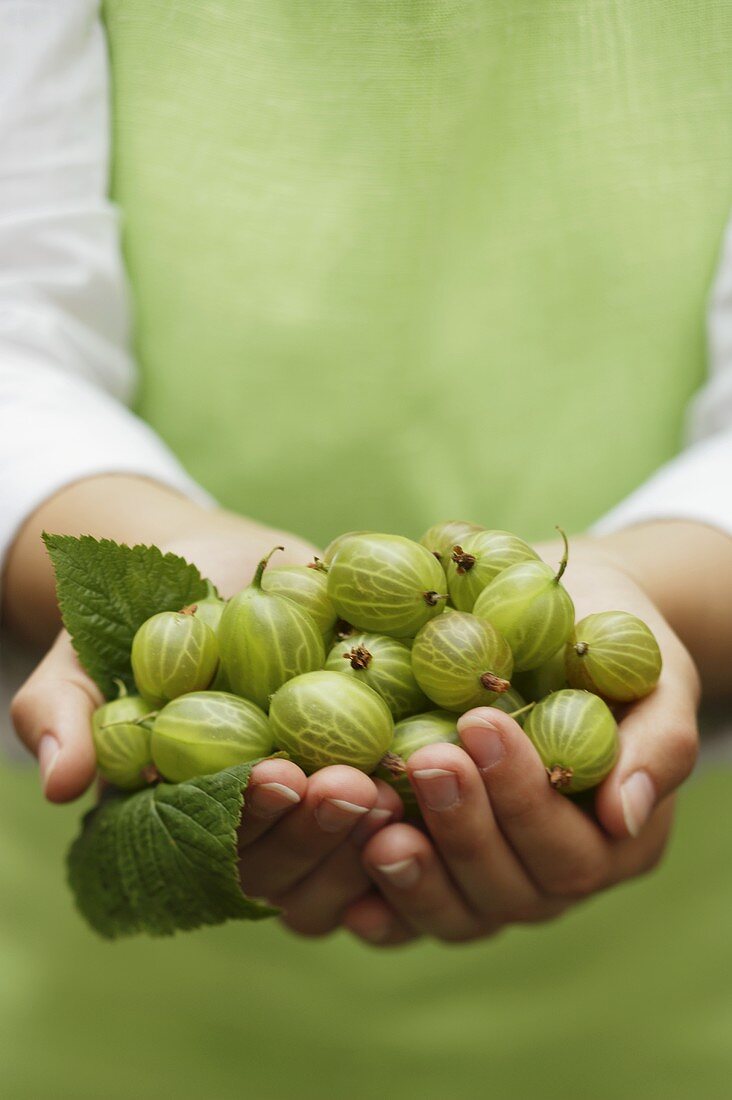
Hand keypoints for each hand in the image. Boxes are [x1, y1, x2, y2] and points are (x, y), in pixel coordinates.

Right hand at [8, 484, 397, 933]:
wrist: (223, 568)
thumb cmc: (146, 617)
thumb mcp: (90, 654)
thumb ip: (68, 714)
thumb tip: (62, 783)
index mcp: (202, 827)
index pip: (226, 848)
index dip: (253, 820)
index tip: (276, 776)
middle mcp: (271, 831)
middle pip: (300, 861)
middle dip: (326, 827)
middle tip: (354, 784)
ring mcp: (329, 801)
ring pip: (360, 847)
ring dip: (388, 814)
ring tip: (415, 769)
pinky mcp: (384, 759)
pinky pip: (414, 790)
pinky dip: (438, 780)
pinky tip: (464, 745)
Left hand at [343, 538, 699, 945]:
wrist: (555, 624)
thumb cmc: (611, 640)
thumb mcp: (651, 675)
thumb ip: (657, 744)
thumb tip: (622, 815)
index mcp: (612, 840)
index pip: (568, 848)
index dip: (522, 797)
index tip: (479, 723)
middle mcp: (551, 875)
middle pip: (508, 890)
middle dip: (464, 827)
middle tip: (425, 759)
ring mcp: (491, 883)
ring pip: (457, 914)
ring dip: (414, 876)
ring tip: (373, 822)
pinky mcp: (437, 871)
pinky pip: (406, 913)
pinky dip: (376, 905)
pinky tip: (343, 887)